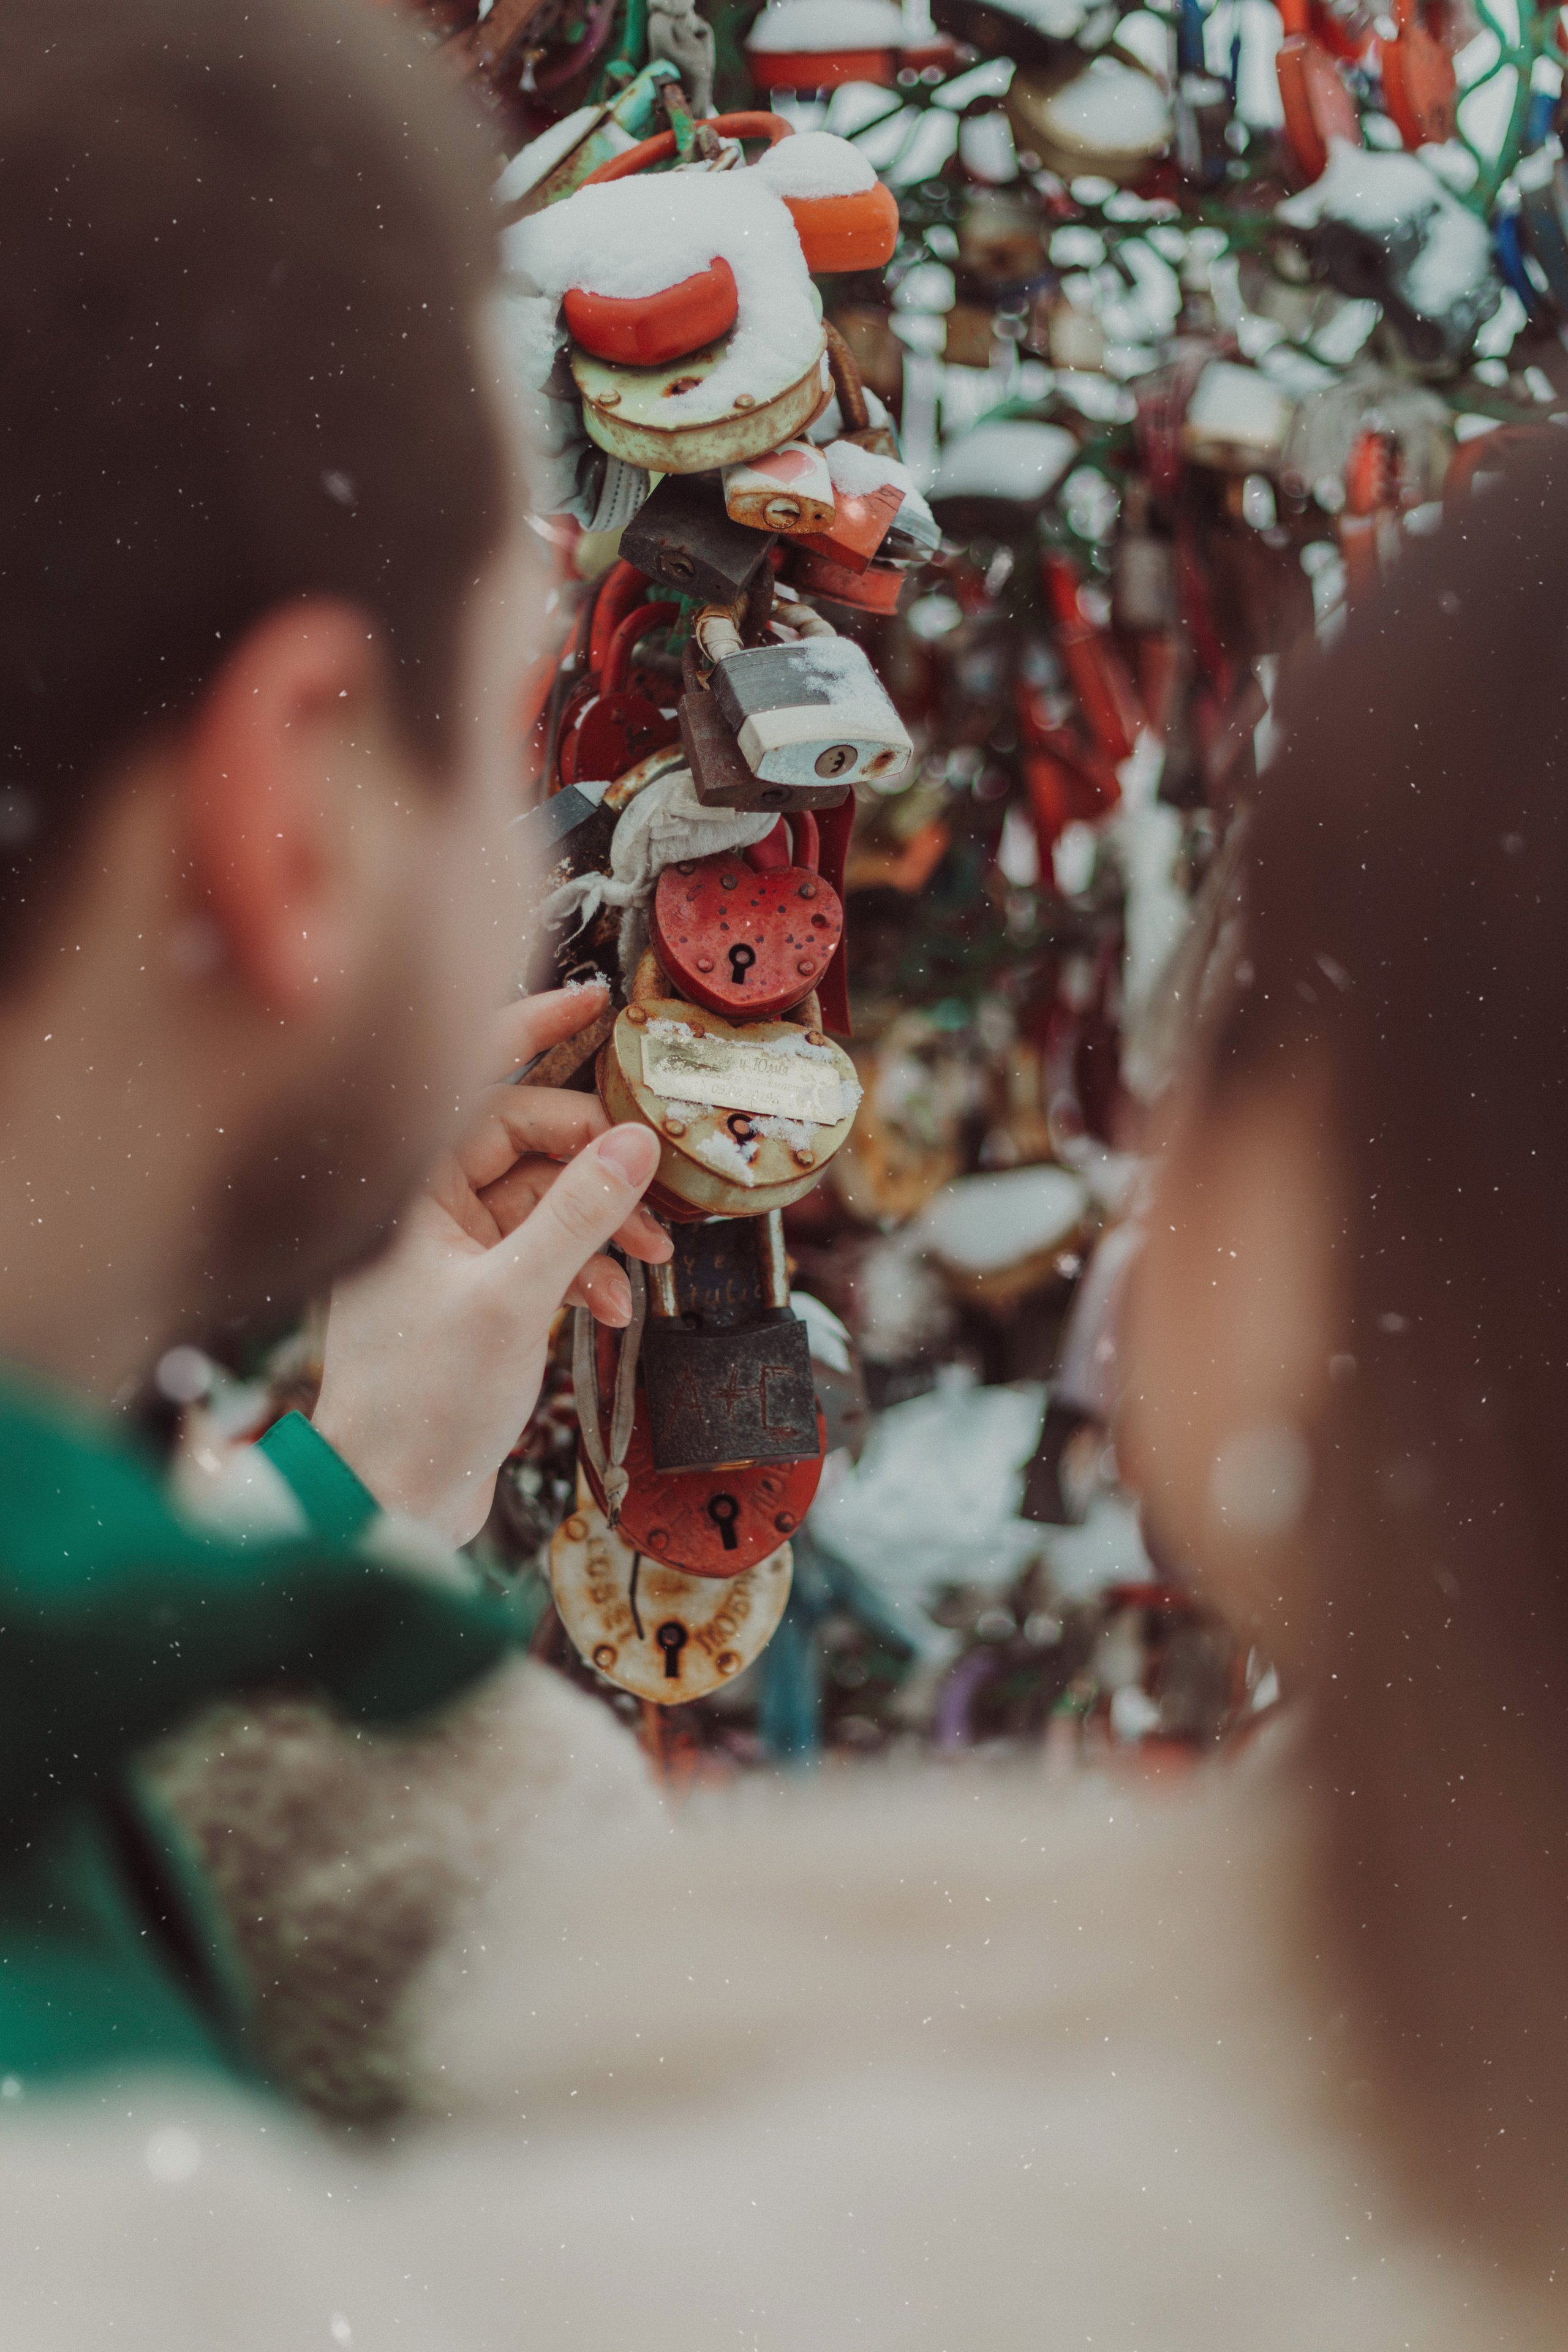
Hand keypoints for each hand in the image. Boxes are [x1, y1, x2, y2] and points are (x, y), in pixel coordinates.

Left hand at [311, 984, 670, 1546]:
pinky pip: (546, 1252)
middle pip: (530, 1140)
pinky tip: (614, 1309)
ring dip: (603, 1225)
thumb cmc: (421, 1401)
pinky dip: (587, 1272)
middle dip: (600, 1162)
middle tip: (657, 1182)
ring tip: (650, 1259)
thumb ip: (579, 1213)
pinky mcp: (479, 1293)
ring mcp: (454, 1250)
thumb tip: (637, 1142)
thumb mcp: (514, 1296)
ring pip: (547, 1200)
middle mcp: (427, 1207)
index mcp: (411, 1188)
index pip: (479, 1079)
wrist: (391, 1501)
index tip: (598, 1001)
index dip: (537, 1029)